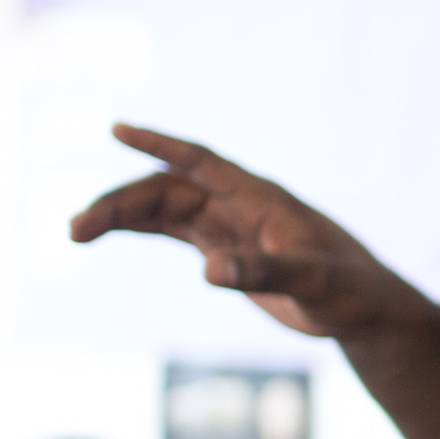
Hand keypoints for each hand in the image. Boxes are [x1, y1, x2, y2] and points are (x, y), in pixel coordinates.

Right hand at [69, 126, 408, 339]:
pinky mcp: (224, 249)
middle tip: (76, 229)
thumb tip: (208, 270)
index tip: (115, 130)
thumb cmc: (349, 290)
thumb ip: (264, 272)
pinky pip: (172, 230)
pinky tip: (104, 233)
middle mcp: (238, 205)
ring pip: (163, 209)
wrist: (364, 309)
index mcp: (259, 197)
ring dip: (120, 216)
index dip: (159, 144)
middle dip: (120, 202)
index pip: (199, 160)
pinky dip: (138, 227)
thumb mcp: (312, 283)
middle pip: (167, 190)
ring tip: (74, 233)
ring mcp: (228, 226)